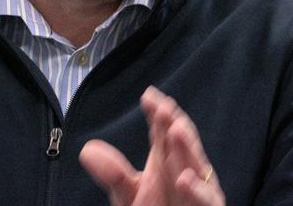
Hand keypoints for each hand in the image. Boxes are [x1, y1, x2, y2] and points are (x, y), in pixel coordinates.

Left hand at [79, 86, 224, 205]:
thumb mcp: (127, 195)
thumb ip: (113, 174)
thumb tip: (87, 150)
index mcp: (164, 163)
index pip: (162, 132)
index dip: (157, 113)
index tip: (148, 96)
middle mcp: (184, 172)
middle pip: (180, 144)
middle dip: (174, 124)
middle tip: (164, 106)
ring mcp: (199, 191)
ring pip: (196, 167)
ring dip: (187, 149)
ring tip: (176, 130)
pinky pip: (205, 201)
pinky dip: (196, 191)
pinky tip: (184, 179)